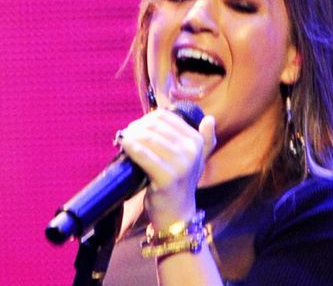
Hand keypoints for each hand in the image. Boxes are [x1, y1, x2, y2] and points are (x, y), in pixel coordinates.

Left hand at [118, 109, 216, 229]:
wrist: (177, 214)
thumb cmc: (181, 183)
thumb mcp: (197, 160)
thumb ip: (205, 139)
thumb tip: (209, 118)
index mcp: (196, 141)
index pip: (165, 117)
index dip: (146, 119)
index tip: (136, 128)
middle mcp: (191, 150)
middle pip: (155, 126)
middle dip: (136, 127)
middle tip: (126, 135)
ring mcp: (181, 164)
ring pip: (148, 138)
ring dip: (131, 136)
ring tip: (123, 141)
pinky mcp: (167, 177)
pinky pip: (144, 155)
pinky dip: (131, 148)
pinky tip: (124, 145)